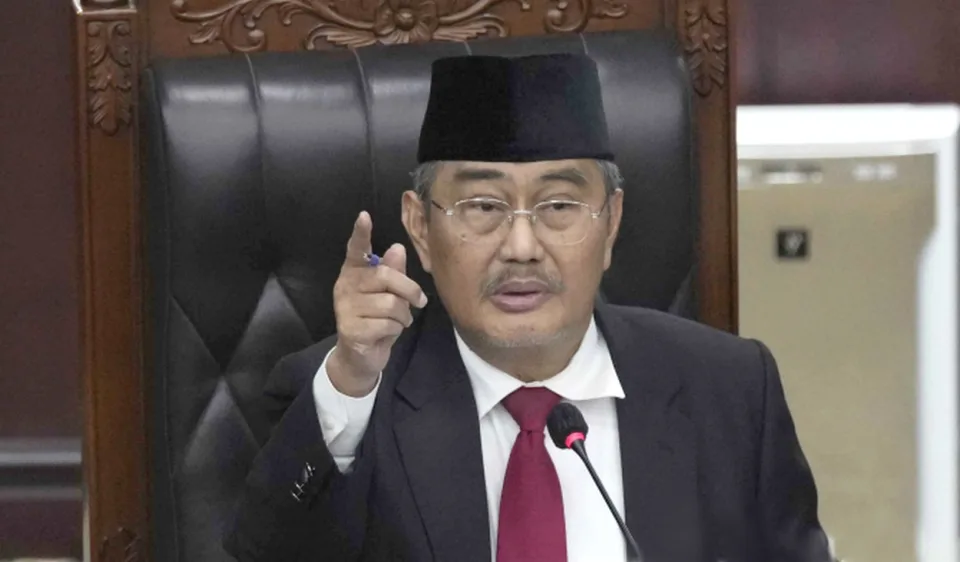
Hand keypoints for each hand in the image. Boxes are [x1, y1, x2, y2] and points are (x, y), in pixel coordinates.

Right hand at [327, 211, 427, 396]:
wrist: (360, 357)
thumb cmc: (376, 320)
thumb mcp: (388, 295)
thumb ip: (392, 272)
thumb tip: (397, 248)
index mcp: (353, 273)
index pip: (355, 249)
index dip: (360, 233)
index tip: (364, 216)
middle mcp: (345, 286)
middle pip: (385, 276)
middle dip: (409, 290)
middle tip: (419, 302)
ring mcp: (345, 308)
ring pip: (390, 303)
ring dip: (403, 316)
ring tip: (398, 321)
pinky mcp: (351, 329)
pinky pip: (388, 324)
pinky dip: (396, 330)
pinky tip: (387, 333)